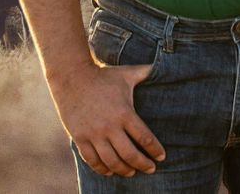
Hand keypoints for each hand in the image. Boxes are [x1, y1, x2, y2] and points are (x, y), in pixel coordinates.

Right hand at [50, 62, 164, 176]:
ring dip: (123, 170)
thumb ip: (147, 73)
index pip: (144, 138)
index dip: (155, 150)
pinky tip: (110, 172)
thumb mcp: (128, 73)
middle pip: (129, 154)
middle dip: (143, 164)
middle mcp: (110, 127)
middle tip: (151, 169)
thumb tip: (166, 66)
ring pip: (111, 161)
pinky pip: (91, 160)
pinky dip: (101, 169)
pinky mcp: (80, 138)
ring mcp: (93, 134)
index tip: (162, 157)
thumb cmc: (105, 76)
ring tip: (132, 172)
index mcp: (125, 113)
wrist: (73, 78)